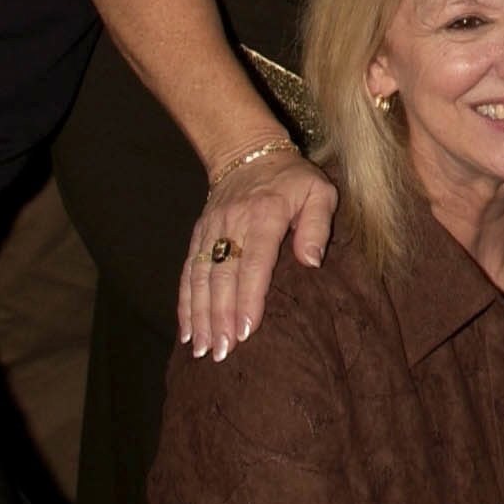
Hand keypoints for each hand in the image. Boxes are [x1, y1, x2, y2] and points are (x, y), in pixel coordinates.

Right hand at [182, 141, 338, 359]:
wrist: (248, 152)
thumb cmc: (292, 179)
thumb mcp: (319, 191)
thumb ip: (319, 225)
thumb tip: (313, 262)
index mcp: (264, 214)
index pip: (254, 261)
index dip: (249, 297)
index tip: (245, 329)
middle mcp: (232, 223)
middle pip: (223, 275)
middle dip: (220, 316)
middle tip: (222, 351)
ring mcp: (211, 229)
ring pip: (201, 277)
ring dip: (200, 315)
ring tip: (203, 349)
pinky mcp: (198, 234)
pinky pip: (188, 271)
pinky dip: (185, 303)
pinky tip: (187, 331)